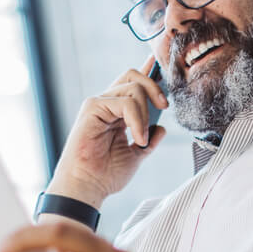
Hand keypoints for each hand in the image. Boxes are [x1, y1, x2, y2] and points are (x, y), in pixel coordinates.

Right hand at [47, 55, 168, 207]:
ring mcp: (99, 104)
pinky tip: (137, 137)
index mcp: (116, 113)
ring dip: (145, 113)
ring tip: (141, 139)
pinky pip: (124, 102)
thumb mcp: (136, 155)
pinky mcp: (93, 108)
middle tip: (164, 107)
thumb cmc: (106, 175)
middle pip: (134, 76)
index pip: (133, 84)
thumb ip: (149, 140)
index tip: (160, 64)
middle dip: (154, 86)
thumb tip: (162, 129)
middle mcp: (107, 104)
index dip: (148, 72)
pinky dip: (137, 119)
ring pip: (133, 88)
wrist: (88, 186)